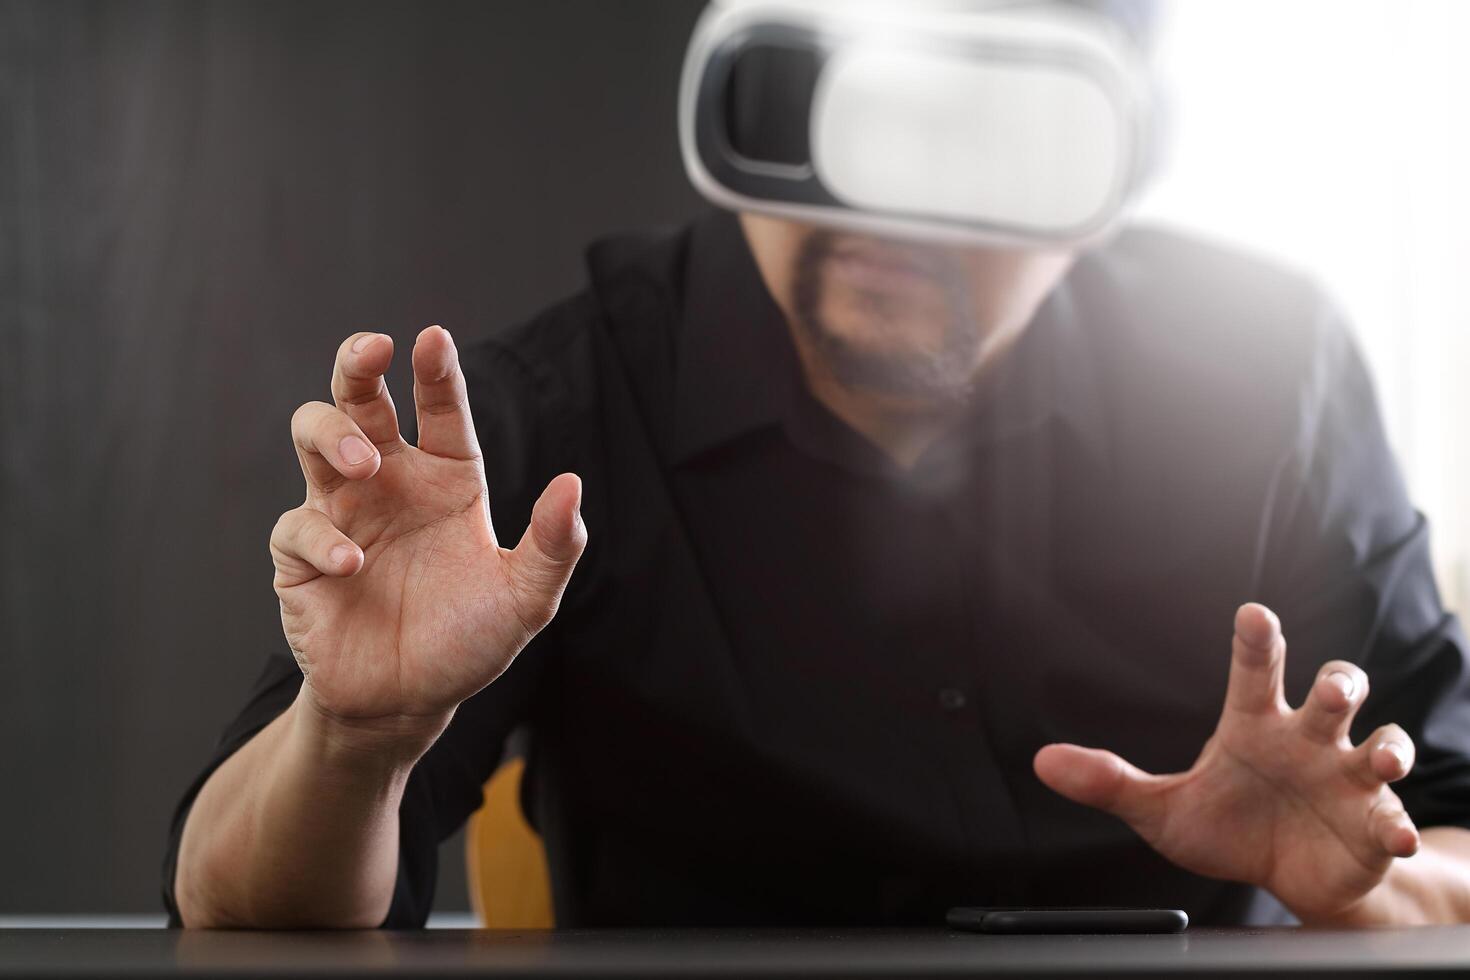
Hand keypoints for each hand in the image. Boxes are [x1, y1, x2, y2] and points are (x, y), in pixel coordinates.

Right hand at [270, 326, 585, 752]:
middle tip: (372, 351)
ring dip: (332, 434)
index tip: (433, 338)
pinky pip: (298, 526)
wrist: (410, 703)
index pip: (441, 409)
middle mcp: (392, 483)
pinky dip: (322, 538)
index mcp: (447, 479)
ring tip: (365, 461)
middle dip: (357, 366)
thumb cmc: (468, 641)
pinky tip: (354, 563)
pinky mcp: (302, 558)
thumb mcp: (525, 600)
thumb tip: (571, 485)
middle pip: (362, 401)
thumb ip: (552, 547)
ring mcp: (343, 514)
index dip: (436, 373)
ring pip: (314, 439)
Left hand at [1034, 603, 1420, 924]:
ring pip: (1382, 743)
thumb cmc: (1228, 826)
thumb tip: (1043, 762)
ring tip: (1380, 757)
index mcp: (1256, 725)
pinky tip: (1391, 838)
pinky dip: (1397, 828)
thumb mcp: (1163, 809)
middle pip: (1336, 692)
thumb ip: (1109, 783)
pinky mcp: (1374, 826)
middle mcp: (1308, 740)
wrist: (1288, 877)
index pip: (1256, 672)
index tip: (1254, 614)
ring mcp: (1348, 780)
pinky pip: (1393, 821)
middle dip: (1341, 683)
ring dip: (1387, 746)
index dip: (1258, 641)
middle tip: (1331, 688)